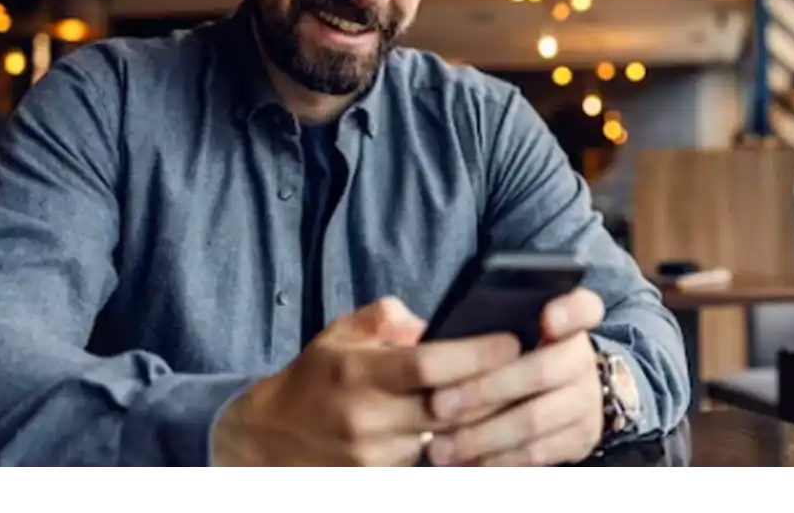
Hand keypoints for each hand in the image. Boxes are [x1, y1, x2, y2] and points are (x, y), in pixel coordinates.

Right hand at [211, 297, 520, 469]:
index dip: (474, 355)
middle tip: (524, 368)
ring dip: (475, 416)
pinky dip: (450, 438)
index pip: (428, 365)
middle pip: (447, 406)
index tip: (509, 342)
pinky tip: (467, 421)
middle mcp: (367, 415)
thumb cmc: (315, 377)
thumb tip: (428, 323)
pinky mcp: (379, 476)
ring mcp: (374, 452)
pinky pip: (428, 455)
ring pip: (445, 435)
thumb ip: (384, 317)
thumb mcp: (339, 333)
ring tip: (505, 392)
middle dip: (490, 388)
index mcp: (359, 371)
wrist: (269, 437)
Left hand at [424, 288, 606, 467]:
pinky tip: (463, 458)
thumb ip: (456, 313)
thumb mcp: (486, 323)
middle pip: (545, 369)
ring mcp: (585, 398)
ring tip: (437, 445)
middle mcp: (583, 357)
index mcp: (564, 316)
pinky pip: (537, 451)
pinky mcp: (580, 436)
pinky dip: (497, 457)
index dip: (569, 311)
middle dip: (487, 389)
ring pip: (535, 419)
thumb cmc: (500, 352)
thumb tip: (403, 324)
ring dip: (482, 434)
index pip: (584, 306)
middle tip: (438, 406)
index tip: (544, 318)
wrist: (553, 393)